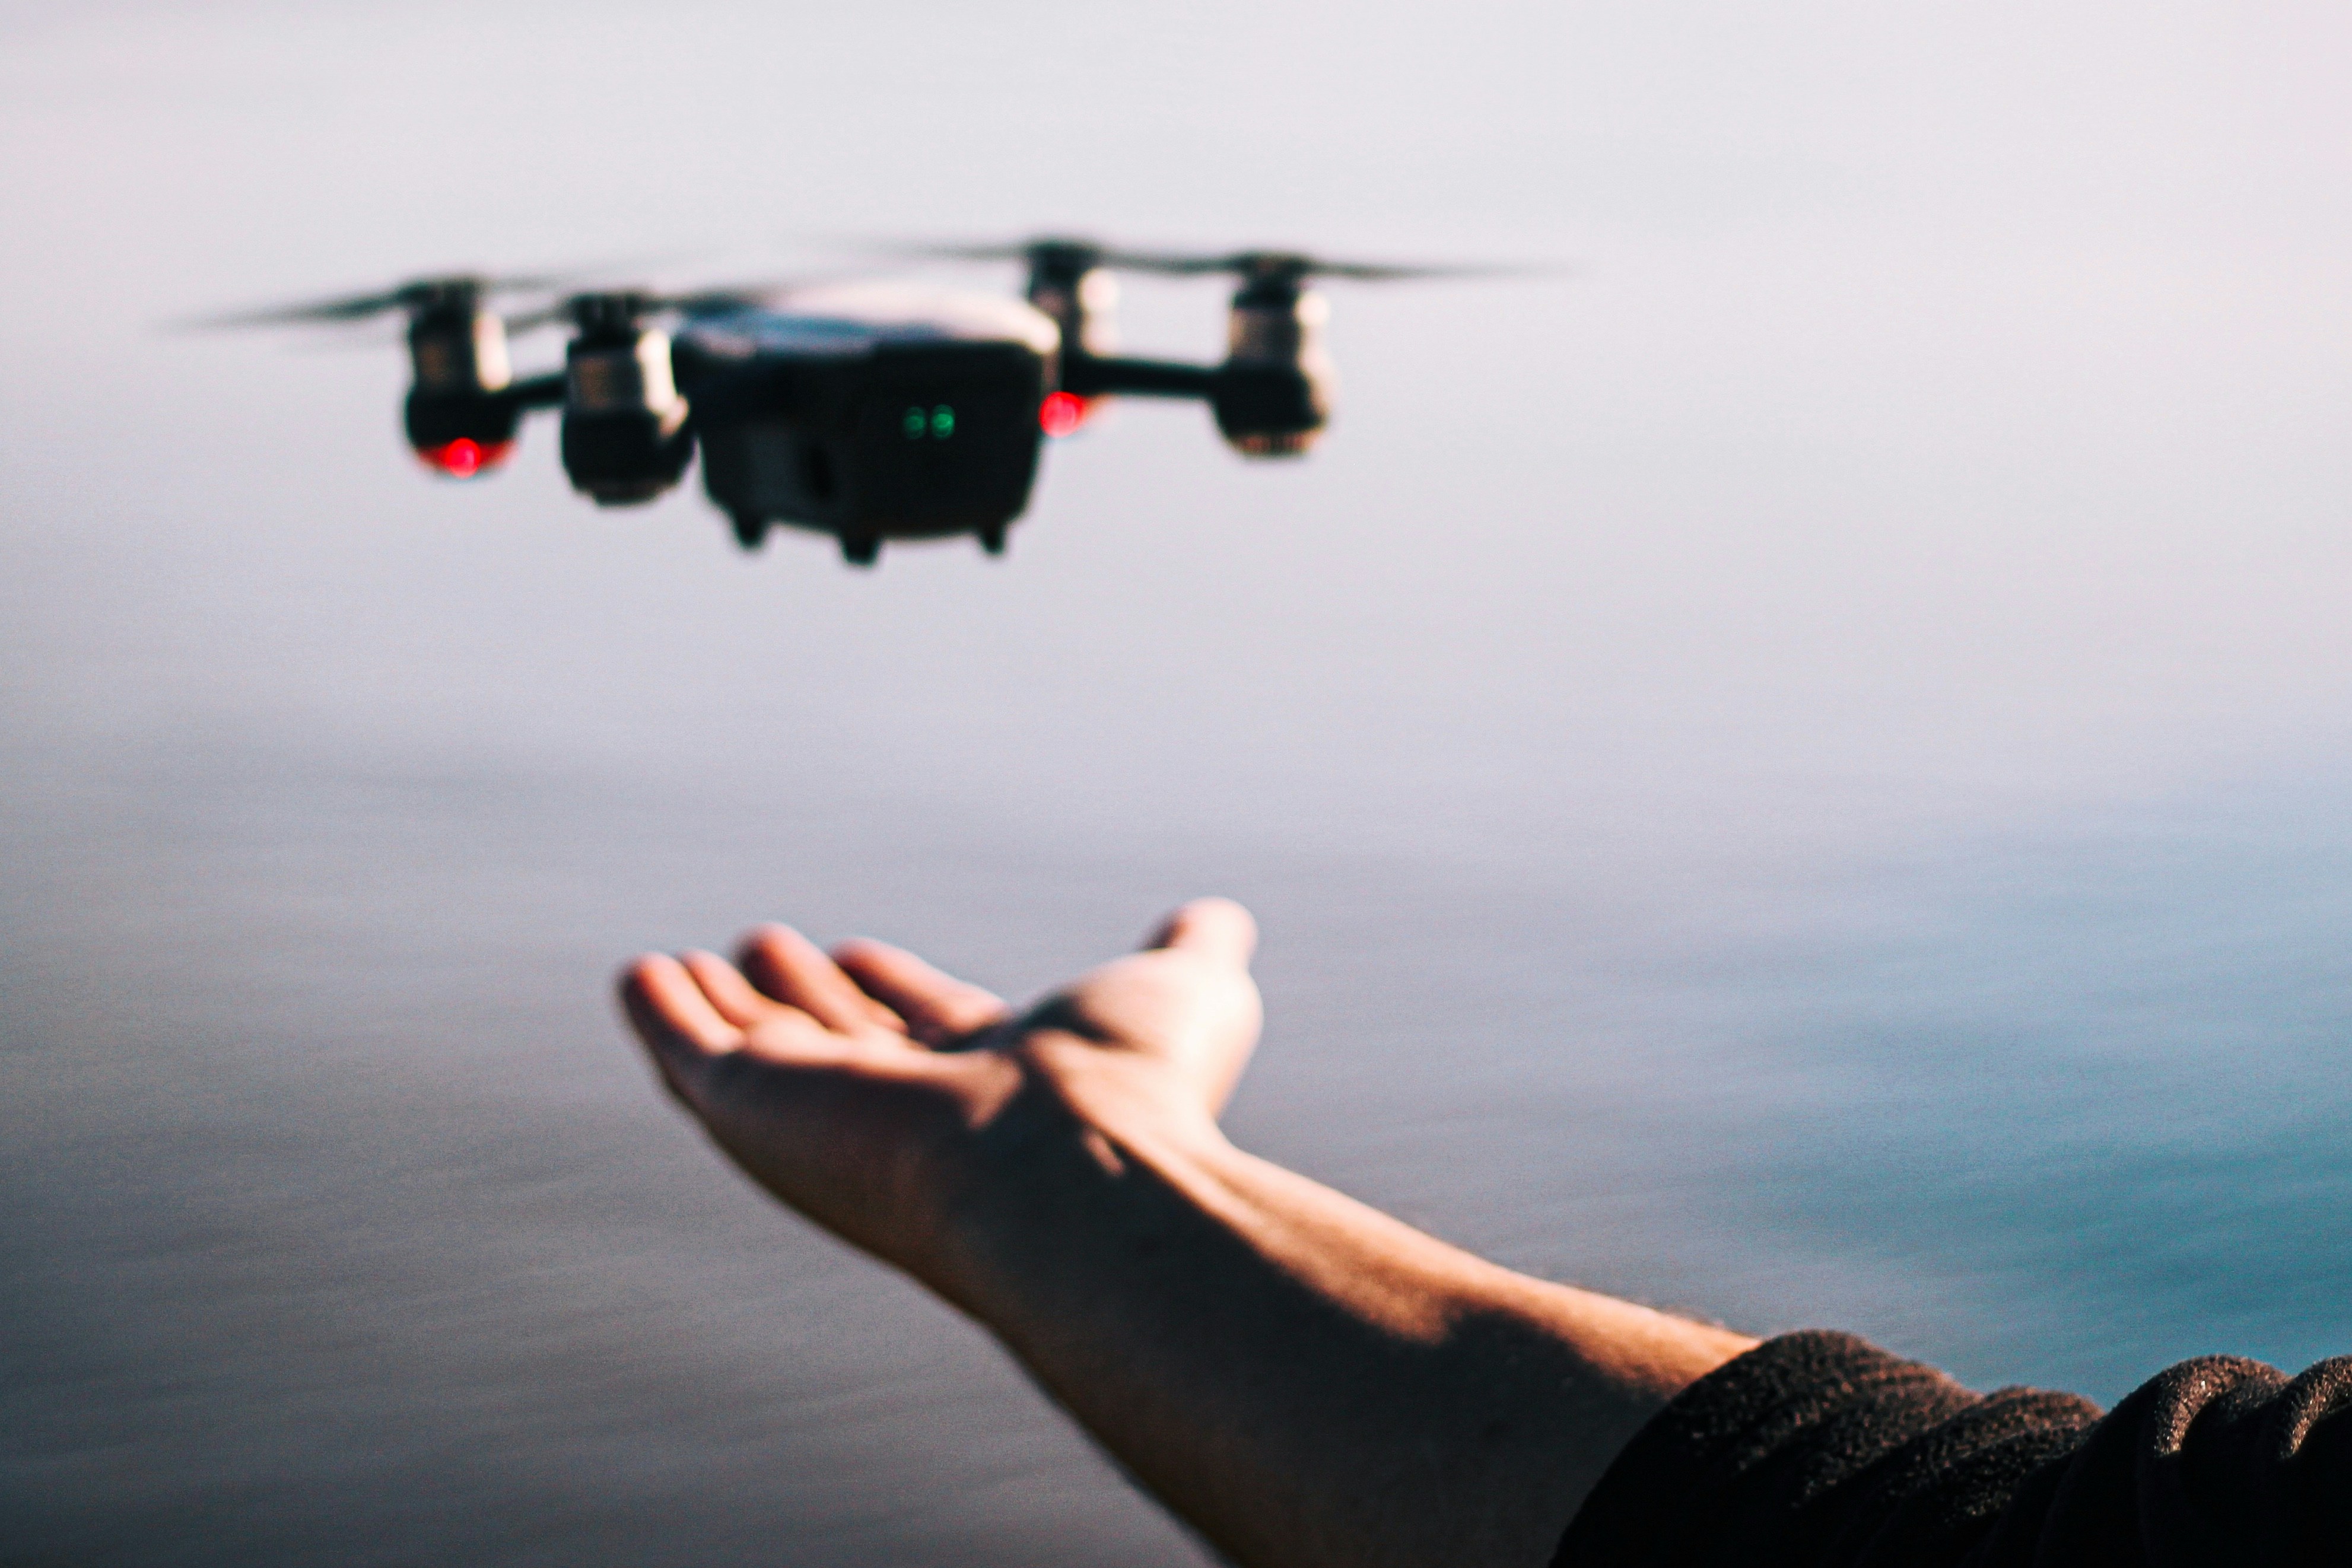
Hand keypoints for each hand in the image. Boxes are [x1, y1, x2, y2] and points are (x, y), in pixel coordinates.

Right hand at [618, 898, 1262, 1286]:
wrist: (1074, 1169)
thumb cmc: (1140, 1090)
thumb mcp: (1187, 994)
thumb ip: (1196, 955)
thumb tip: (1222, 918)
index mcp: (998, 1089)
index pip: (932, 1035)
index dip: (897, 994)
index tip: (861, 953)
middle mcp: (910, 1116)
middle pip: (841, 1053)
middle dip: (807, 1002)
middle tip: (768, 949)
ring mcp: (829, 1124)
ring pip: (762, 1064)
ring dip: (724, 1011)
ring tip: (685, 962)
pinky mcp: (760, 1118)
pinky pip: (695, 1063)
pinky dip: (662, 1019)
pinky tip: (638, 976)